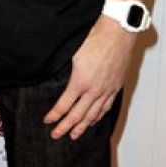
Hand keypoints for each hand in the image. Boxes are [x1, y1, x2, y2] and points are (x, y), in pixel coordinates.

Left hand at [43, 15, 134, 139]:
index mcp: (81, 81)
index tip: (47, 120)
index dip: (55, 115)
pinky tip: (93, 121)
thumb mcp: (74, 51)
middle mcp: (94, 90)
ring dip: (82, 127)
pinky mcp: (116, 86)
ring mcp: (107, 90)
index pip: (64, 105)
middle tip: (56, 135)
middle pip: (77, 115)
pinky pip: (106, 107)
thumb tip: (56, 74)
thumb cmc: (95, 36)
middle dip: (65, 126)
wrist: (118, 31)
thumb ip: (66, 68)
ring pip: (93, 115)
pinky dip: (98, 117)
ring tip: (74, 135)